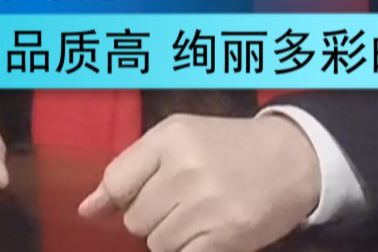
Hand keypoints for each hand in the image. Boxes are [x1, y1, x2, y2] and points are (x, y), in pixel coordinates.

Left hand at [77, 114, 321, 251]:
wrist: (291, 159)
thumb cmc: (226, 147)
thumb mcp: (177, 139)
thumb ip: (129, 170)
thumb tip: (86, 211)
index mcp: (170, 137)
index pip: (116, 183)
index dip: (122, 198)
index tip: (140, 195)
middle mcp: (186, 168)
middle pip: (134, 220)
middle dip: (153, 216)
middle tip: (183, 200)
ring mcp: (207, 204)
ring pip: (156, 243)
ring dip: (173, 236)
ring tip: (200, 214)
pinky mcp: (225, 235)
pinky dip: (190, 250)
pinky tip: (208, 232)